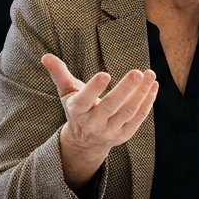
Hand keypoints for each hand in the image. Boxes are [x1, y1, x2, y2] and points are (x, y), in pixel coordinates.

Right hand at [41, 53, 157, 188]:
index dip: (94, 88)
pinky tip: (153, 86)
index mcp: (77, 111)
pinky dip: (148, 102)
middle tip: (137, 72)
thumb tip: (46, 56)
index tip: (105, 74)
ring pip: (128, 112)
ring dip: (141, 93)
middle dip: (125, 89)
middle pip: (111, 106)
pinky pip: (138, 118)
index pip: (85, 100)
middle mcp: (93, 124)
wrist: (86, 142)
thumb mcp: (67, 93)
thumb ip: (59, 74)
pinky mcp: (124, 135)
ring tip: (150, 74)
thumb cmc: (78, 109)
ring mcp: (110, 131)